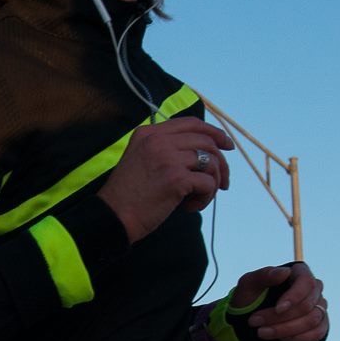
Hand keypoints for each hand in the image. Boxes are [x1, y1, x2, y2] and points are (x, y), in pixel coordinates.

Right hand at [97, 116, 233, 243]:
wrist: (112, 217)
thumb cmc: (127, 195)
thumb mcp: (140, 159)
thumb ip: (164, 149)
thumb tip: (203, 153)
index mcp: (149, 133)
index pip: (192, 123)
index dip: (215, 133)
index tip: (227, 146)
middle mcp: (159, 140)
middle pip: (207, 141)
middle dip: (222, 163)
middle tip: (223, 183)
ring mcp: (168, 158)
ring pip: (212, 161)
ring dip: (214, 182)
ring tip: (200, 197)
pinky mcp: (177, 178)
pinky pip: (208, 183)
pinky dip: (206, 198)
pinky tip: (190, 207)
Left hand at [230, 262, 329, 340]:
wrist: (247, 320)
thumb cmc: (248, 298)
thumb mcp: (248, 284)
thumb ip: (264, 275)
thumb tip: (285, 272)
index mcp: (299, 273)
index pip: (306, 282)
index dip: (294, 297)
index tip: (278, 309)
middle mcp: (313, 289)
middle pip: (307, 305)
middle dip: (280, 318)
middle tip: (254, 322)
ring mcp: (318, 307)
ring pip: (312, 320)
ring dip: (286, 330)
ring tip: (262, 332)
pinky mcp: (319, 325)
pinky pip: (318, 333)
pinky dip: (298, 338)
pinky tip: (281, 339)